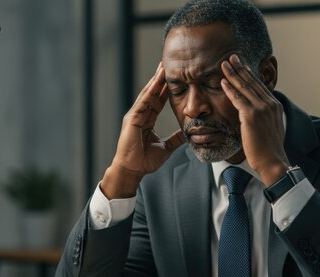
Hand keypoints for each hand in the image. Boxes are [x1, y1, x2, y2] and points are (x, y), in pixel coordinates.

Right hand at [101, 63, 185, 198]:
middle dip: (160, 79)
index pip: (158, 100)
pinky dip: (150, 91)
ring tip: (163, 67)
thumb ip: (176, 139)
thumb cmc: (144, 161)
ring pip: (147, 94)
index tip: (174, 77)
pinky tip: (156, 82)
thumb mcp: (166, 147)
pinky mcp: (132, 119)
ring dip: (156, 80)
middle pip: (152, 93)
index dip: (166, 88)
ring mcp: (135, 115)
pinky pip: (143, 102)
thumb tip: (187, 133)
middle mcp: (140, 115)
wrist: (133, 170)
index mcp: (147, 120)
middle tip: (168, 63)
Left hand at [220, 54, 289, 185]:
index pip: (259, 86)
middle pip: (252, 82)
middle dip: (240, 68)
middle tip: (231, 57)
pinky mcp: (251, 116)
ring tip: (224, 64)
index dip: (249, 74)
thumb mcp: (269, 128)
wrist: (272, 161)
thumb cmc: (268, 149)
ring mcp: (261, 109)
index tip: (241, 65)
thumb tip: (256, 114)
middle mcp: (269, 104)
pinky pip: (238, 99)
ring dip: (233, 74)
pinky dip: (230, 89)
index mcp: (274, 105)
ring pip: (244, 87)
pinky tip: (223, 82)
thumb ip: (264, 117)